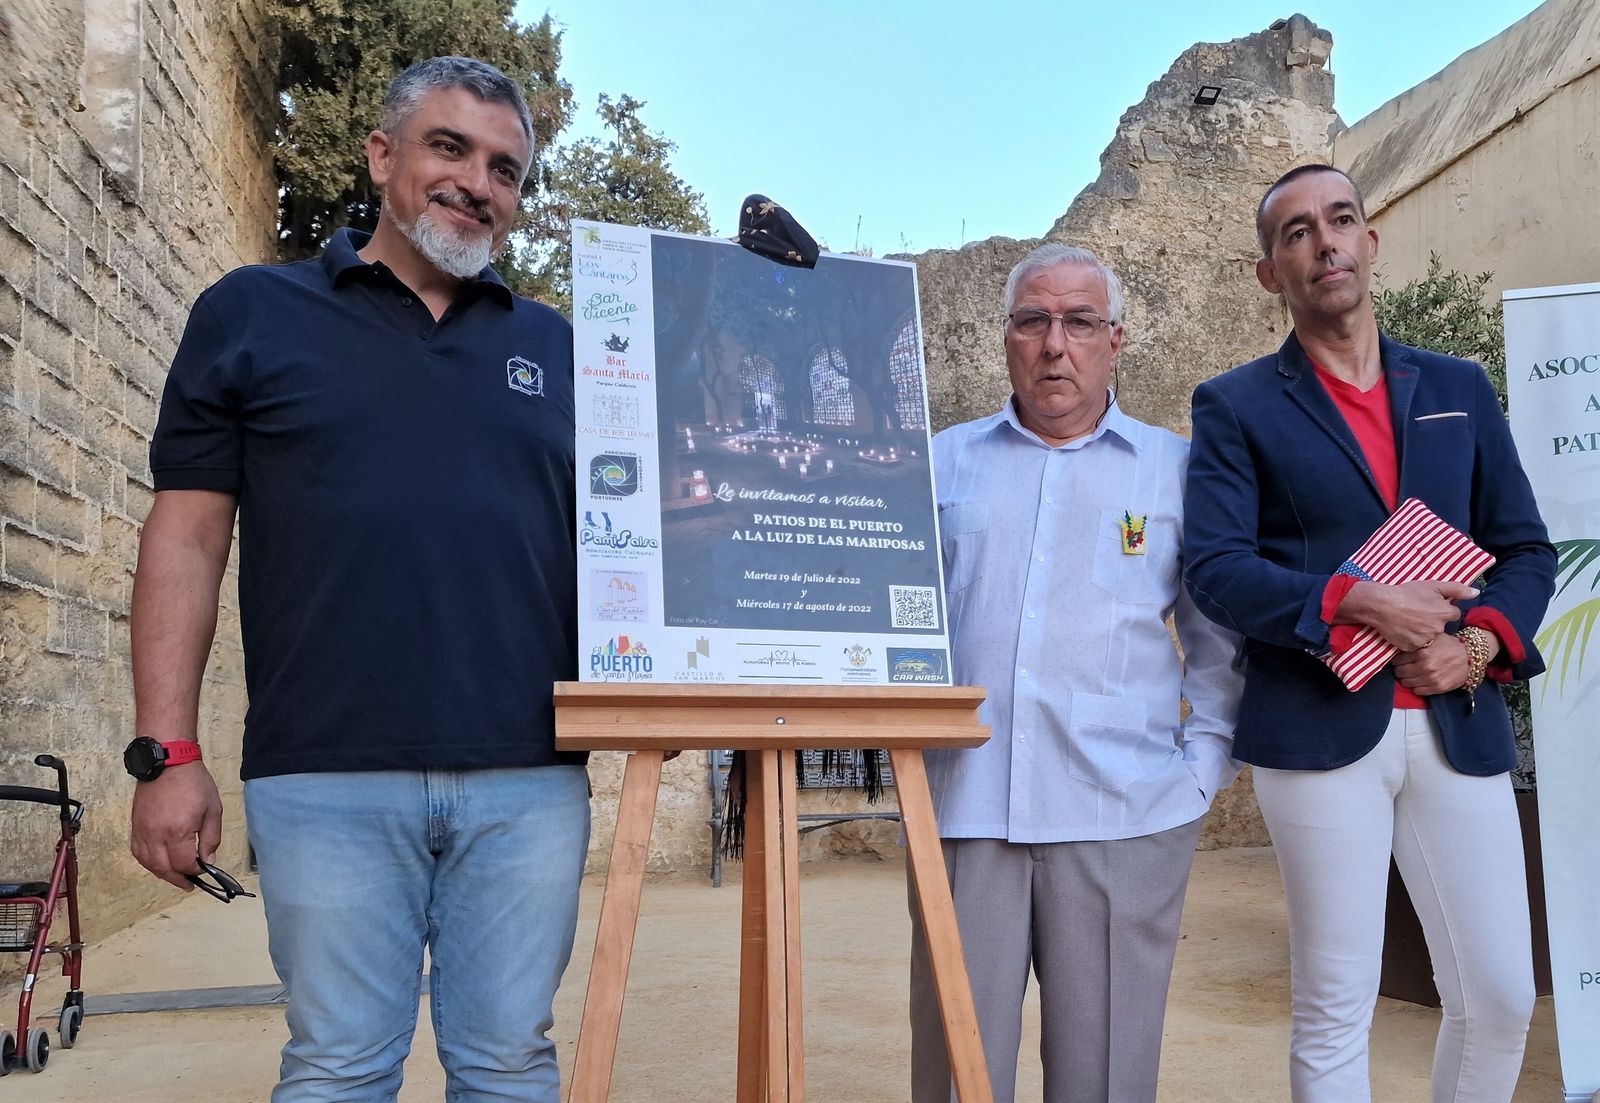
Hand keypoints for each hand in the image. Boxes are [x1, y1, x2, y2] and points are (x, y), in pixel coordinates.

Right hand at [130, 762, 222, 890]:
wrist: (168, 762)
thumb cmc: (194, 783)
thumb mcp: (213, 810)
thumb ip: (211, 839)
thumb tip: (208, 862)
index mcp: (178, 831)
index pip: (184, 864)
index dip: (195, 871)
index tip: (204, 869)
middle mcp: (156, 835)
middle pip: (164, 869)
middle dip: (178, 879)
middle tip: (190, 884)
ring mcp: (142, 831)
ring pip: (148, 863)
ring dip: (162, 873)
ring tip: (176, 876)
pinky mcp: (135, 826)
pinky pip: (138, 852)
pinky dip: (148, 862)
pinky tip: (159, 862)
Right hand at [1339, 580, 1477, 651]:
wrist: (1381, 604)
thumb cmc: (1406, 593)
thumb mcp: (1433, 585)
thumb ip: (1457, 589)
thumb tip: (1476, 592)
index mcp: (1445, 613)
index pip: (1452, 614)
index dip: (1441, 609)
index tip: (1430, 606)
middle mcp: (1438, 628)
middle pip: (1440, 627)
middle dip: (1432, 621)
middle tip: (1417, 613)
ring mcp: (1425, 639)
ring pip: (1429, 637)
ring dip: (1422, 631)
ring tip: (1409, 621)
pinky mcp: (1411, 647)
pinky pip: (1416, 645)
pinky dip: (1411, 639)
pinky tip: (1403, 629)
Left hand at [1393, 636, 1471, 695]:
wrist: (1469, 657)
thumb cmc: (1449, 646)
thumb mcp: (1432, 639)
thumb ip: (1416, 642)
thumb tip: (1400, 645)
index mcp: (1422, 653)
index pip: (1397, 660)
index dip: (1397, 660)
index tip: (1400, 660)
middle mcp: (1425, 667)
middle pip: (1399, 672)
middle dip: (1400, 669)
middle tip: (1404, 667)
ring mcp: (1431, 679)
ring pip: (1406, 683)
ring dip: (1407, 679)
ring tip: (1412, 674)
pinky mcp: (1438, 688)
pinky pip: (1417, 691)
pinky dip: (1417, 686)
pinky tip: (1421, 680)